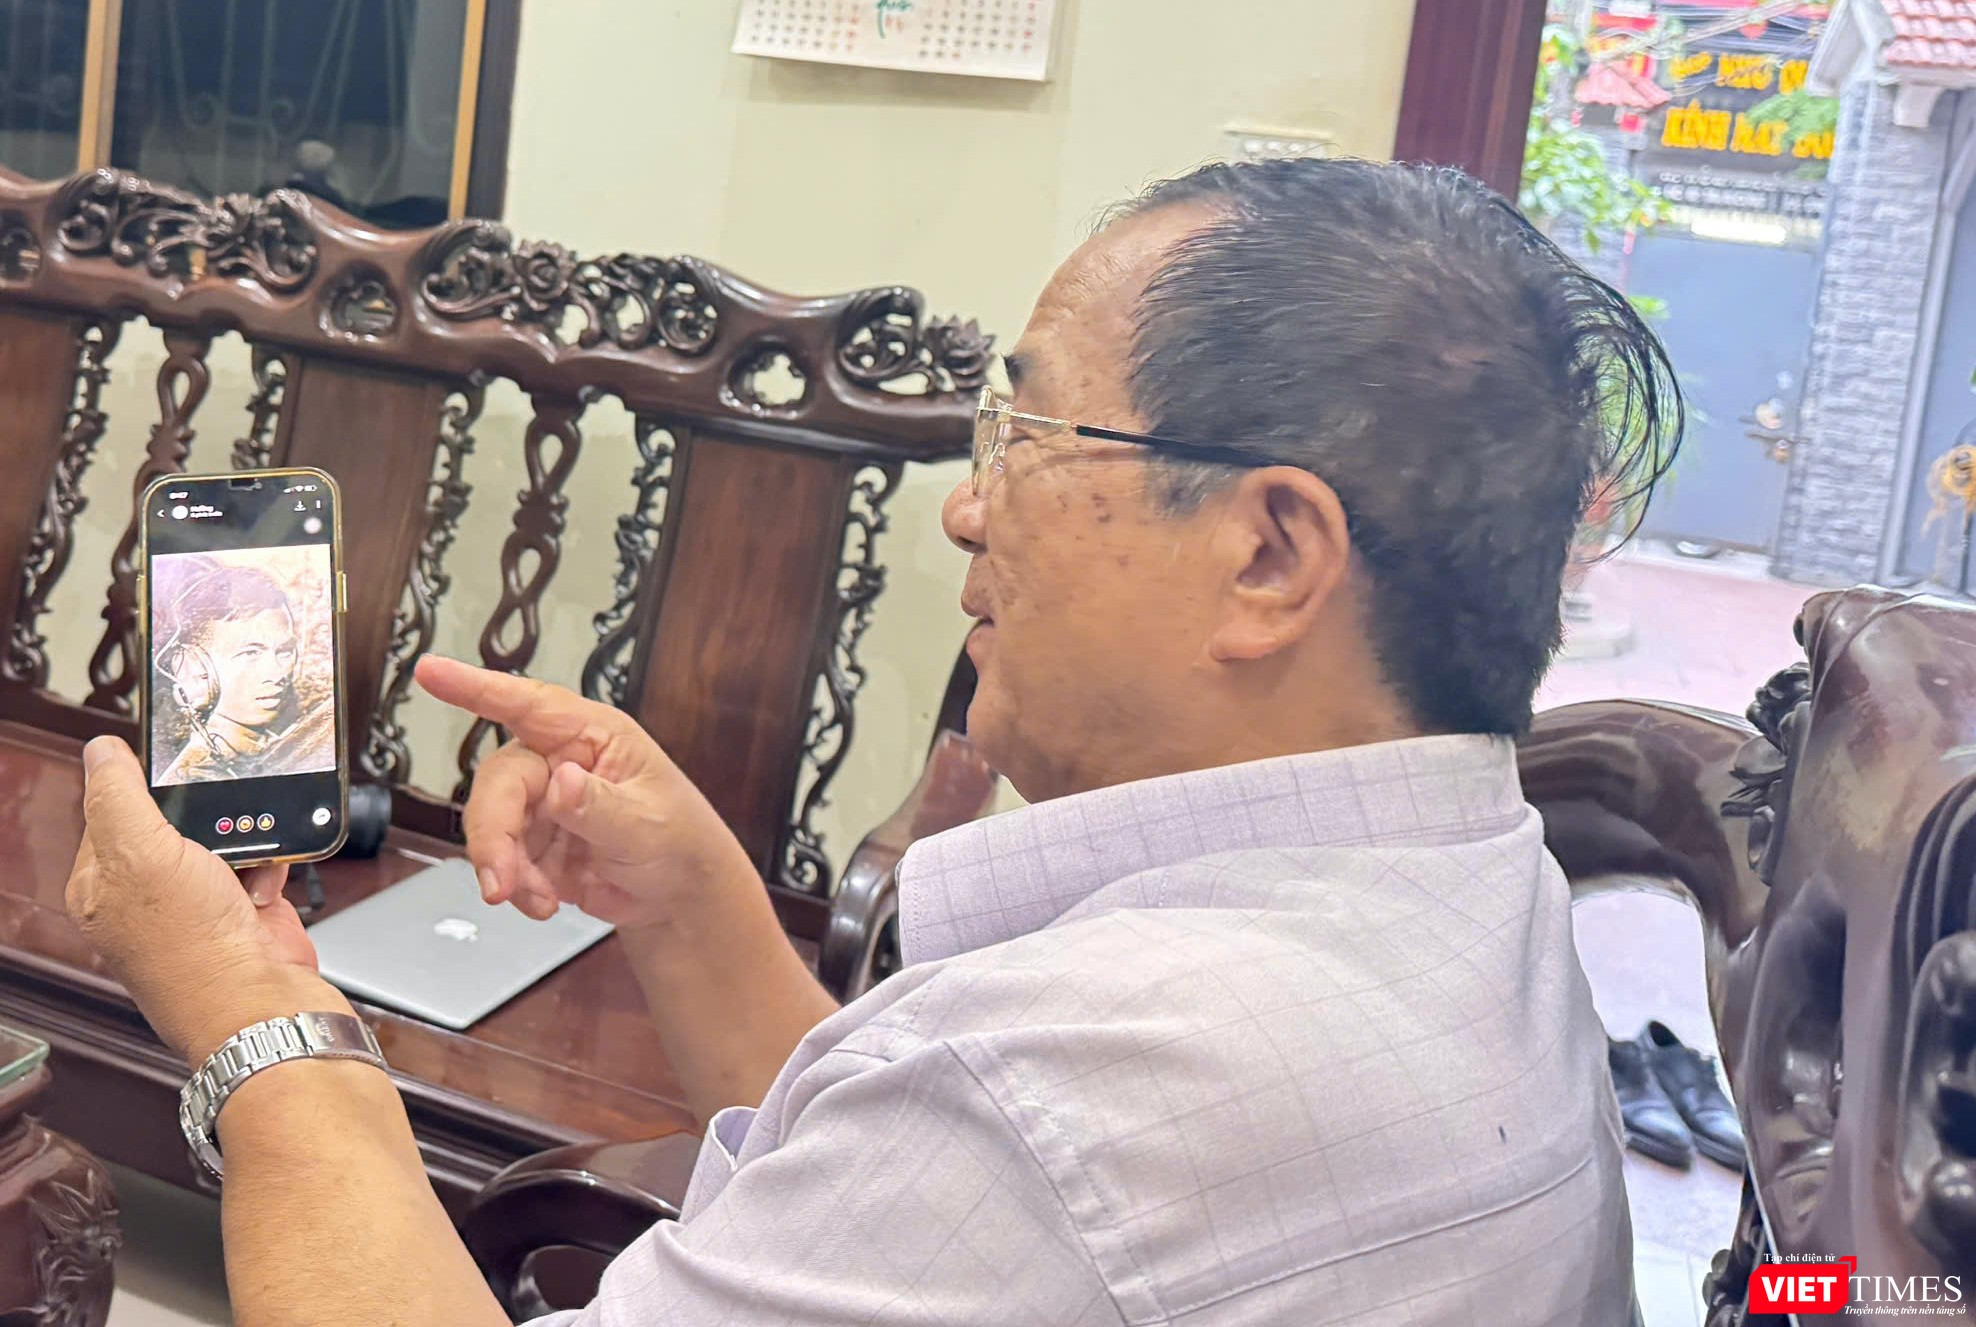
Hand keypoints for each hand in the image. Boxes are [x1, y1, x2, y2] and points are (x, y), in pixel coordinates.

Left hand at [65, 737, 340, 1062]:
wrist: (261, 1001)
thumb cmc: (192, 949)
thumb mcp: (141, 853)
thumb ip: (117, 795)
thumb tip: (100, 751)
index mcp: (103, 883)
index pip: (110, 810)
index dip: (142, 790)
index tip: (169, 775)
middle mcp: (148, 895)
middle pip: (175, 821)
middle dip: (205, 815)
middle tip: (213, 820)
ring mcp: (200, 904)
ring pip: (224, 837)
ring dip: (245, 838)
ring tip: (242, 859)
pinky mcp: (245, 910)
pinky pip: (262, 862)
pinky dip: (272, 862)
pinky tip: (263, 882)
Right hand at [414, 656, 760, 930]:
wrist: (678, 893)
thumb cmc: (678, 836)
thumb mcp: (649, 822)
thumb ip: (601, 805)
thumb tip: (560, 782)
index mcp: (591, 736)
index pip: (529, 705)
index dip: (476, 687)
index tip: (430, 671)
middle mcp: (558, 761)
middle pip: (500, 783)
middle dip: (492, 834)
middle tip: (500, 882)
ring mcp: (541, 804)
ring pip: (492, 826)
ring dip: (505, 868)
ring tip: (538, 901)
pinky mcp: (532, 844)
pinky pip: (503, 862)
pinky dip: (517, 888)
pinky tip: (545, 904)